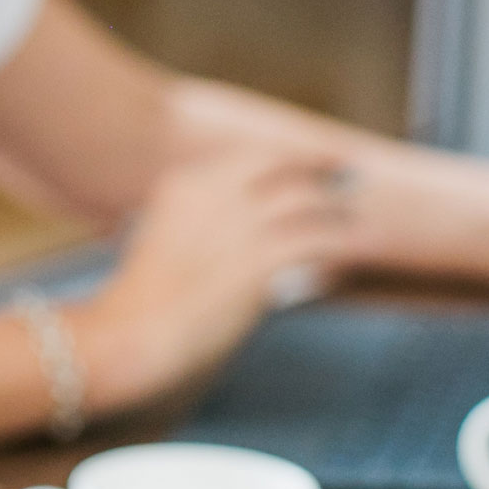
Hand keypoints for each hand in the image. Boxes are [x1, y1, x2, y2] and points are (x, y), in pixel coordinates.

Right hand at [67, 148, 361, 411]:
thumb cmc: (142, 301)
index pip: (249, 158)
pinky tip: (353, 251)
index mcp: (185, 183)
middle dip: (319, 163)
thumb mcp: (160, 242)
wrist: (134, 331)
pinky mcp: (262, 258)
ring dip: (336, 207)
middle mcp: (215, 192)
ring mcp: (240, 222)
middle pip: (283, 164)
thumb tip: (241, 232)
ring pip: (308, 200)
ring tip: (354, 217)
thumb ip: (197, 224)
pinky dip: (341, 243)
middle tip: (349, 168)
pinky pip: (320, 241)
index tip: (309, 160)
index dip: (285, 158)